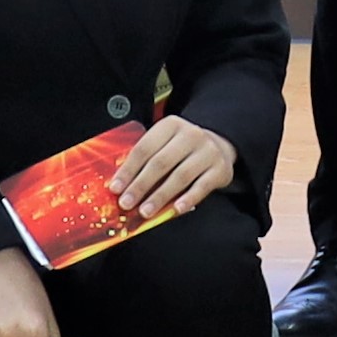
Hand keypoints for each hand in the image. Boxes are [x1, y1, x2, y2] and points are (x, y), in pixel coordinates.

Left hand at [111, 115, 237, 222]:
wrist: (218, 145)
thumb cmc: (180, 149)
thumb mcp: (163, 144)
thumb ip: (145, 159)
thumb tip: (120, 184)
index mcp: (170, 125)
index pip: (144, 148)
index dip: (128, 170)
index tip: (115, 188)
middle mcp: (191, 134)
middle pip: (161, 162)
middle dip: (141, 185)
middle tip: (126, 203)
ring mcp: (208, 151)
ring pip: (180, 176)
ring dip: (160, 196)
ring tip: (145, 211)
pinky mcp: (220, 169)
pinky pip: (202, 187)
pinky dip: (188, 199)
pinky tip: (175, 210)